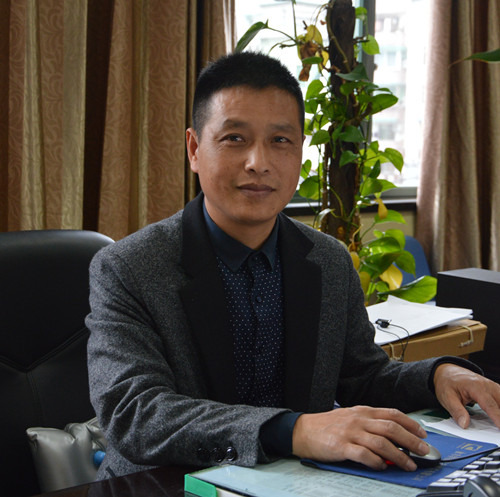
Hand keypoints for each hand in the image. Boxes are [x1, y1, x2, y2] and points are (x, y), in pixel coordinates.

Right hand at [292, 405, 429, 470]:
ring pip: (381, 443)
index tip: (422, 434)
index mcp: (363, 411)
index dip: (410, 424)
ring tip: (409, 465)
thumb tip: (393, 437)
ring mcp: (350, 433)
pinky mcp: (342, 447)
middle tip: (424, 451)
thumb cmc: (328, 426)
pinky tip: (382, 467)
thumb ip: (370, 424)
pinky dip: (376, 462)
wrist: (303, 430)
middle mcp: (359, 420)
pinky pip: (364, 455)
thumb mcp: (351, 418)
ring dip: (399, 455)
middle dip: (411, 440)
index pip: (392, 414)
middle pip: (391, 428)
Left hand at [434, 364, 499, 428]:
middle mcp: (486, 385)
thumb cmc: (447, 383)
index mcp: (475, 386)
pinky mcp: (494, 389)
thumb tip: (464, 424)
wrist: (447, 372)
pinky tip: (499, 416)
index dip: (497, 417)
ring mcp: (492, 386)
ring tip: (498, 424)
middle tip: (498, 430)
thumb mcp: (447, 397)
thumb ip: (456, 411)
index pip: (489, 404)